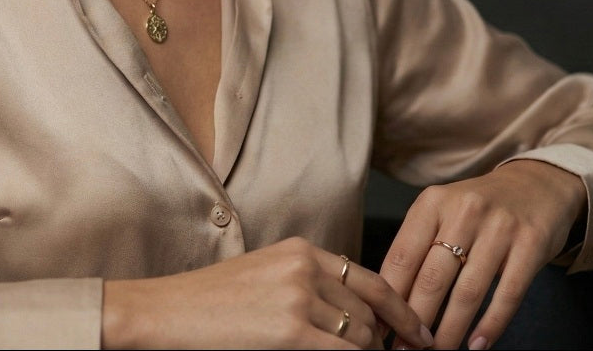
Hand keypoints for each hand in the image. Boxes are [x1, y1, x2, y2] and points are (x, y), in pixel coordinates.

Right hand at [103, 236, 433, 348]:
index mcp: (300, 250)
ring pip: (361, 338)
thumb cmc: (211, 302)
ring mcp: (299, 298)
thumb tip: (356, 317)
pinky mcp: (291, 331)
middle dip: (382, 345)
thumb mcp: (266, 277)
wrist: (170, 312)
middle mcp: (305, 267)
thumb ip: (309, 286)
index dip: (402, 312)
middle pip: (370, 313)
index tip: (421, 336)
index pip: (371, 279)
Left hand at [379, 160, 586, 348]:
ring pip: (468, 292)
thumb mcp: (442, 211)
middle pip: (432, 277)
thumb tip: (389, 296)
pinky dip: (490, 326)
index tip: (381, 326)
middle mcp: (463, 211)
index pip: (403, 256)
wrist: (535, 185)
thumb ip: (419, 245)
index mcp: (432, 202)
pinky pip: (507, 294)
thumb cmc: (478, 208)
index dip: (390, 297)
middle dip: (415, 321)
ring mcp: (499, 228)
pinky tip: (477, 346)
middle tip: (405, 349)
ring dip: (450, 331)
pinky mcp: (531, 244)